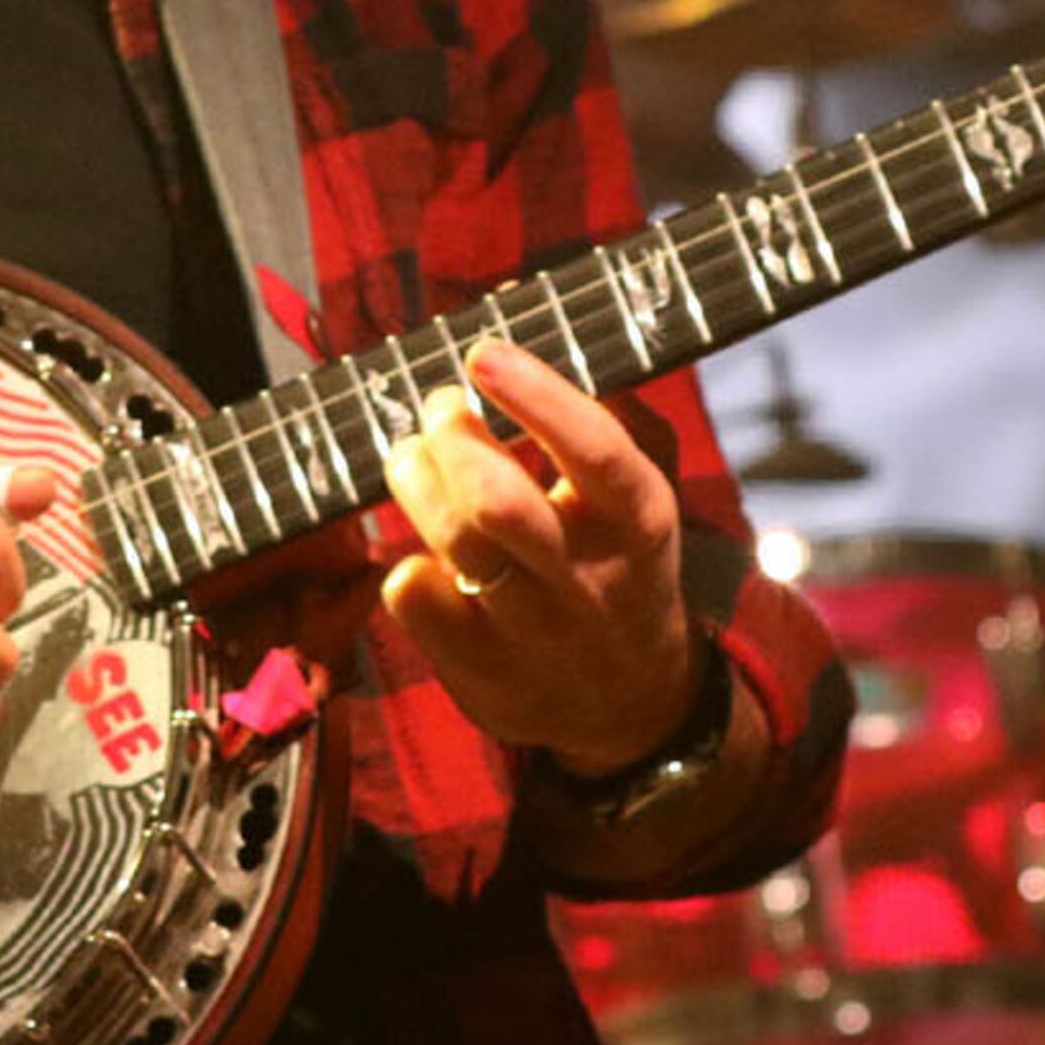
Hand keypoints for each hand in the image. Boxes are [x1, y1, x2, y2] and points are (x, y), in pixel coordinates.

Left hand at [375, 339, 697, 770]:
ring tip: (410, 456)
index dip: (534, 395)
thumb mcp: (640, 494)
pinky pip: (414, 598)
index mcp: (639, 519)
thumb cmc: (619, 562)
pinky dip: (405, 562)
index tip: (483, 353)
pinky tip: (423, 551)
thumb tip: (540, 342)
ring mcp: (533, 632)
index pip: (593, 451)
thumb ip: (610, 419)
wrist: (628, 702)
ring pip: (452, 543)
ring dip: (415, 480)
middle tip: (440, 407)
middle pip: (499, 501)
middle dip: (452, 436)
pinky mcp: (481, 671)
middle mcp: (588, 578)